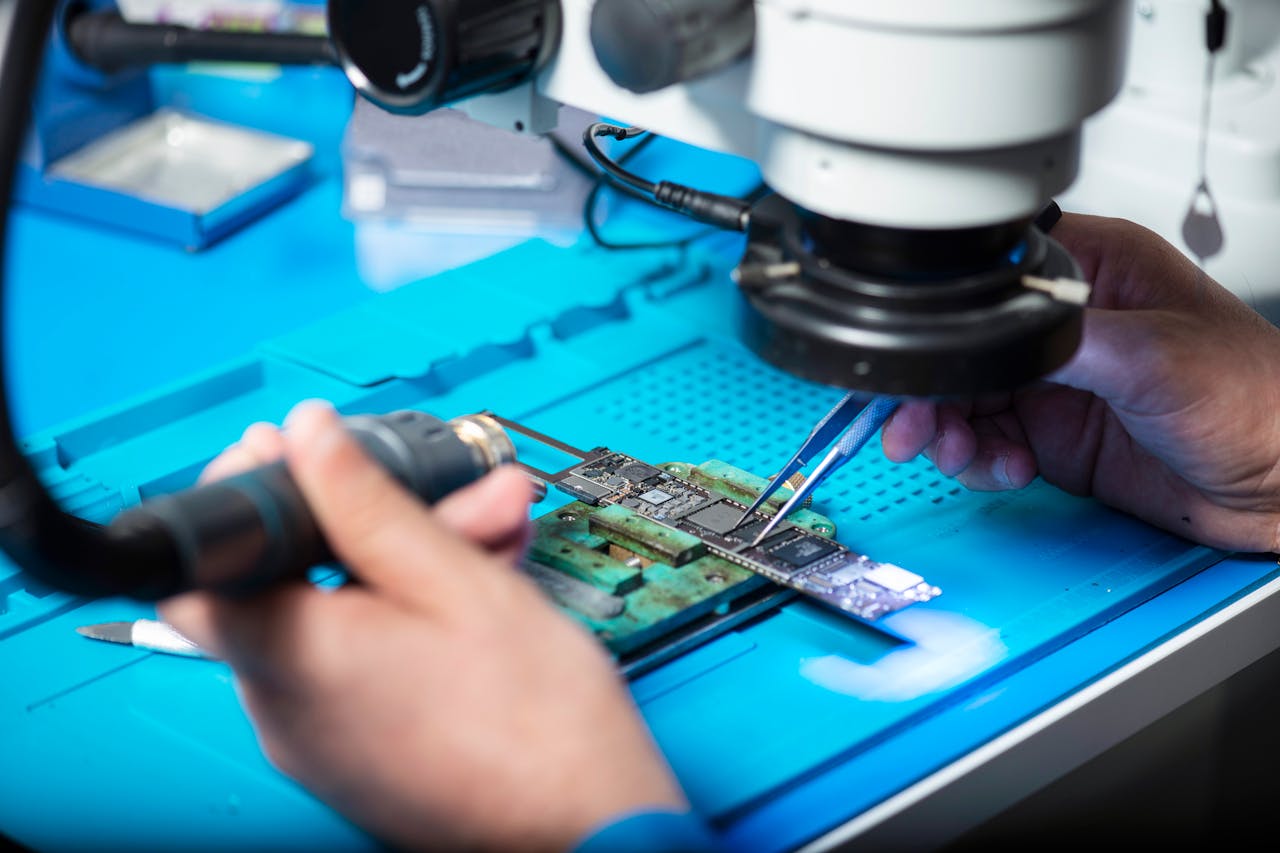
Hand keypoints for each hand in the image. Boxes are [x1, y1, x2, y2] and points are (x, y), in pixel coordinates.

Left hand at [161, 403, 685, 850]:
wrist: (592, 826)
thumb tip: (308, 440)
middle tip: (440, 492)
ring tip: (491, 532)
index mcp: (296, 659)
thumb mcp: (455, 580)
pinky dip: (407, 616)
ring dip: (405, 562)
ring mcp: (323, 739)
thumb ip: (367, 504)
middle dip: (367, 520)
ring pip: (340, 618)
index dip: (238, 501)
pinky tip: (479, 583)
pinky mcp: (360, 754)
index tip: (295, 462)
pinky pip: (363, 661)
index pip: (199, 569)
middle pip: (292, 583)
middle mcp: (288, 708)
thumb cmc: (537, 722)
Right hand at [882, 213, 1279, 552]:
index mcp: (1092, 271)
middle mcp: (1066, 326)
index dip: (941, 323)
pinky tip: (1005, 470)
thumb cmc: (1258, 400)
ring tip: (955, 454)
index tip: (913, 363)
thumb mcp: (1155, 357)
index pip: (987, 283)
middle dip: (931, 392)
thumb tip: (993, 332)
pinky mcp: (1054, 435)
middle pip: (961, 349)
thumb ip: (1067, 339)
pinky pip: (987, 444)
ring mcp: (1056, 383)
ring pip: (963, 401)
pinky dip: (981, 463)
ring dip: (947, 433)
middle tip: (912, 426)